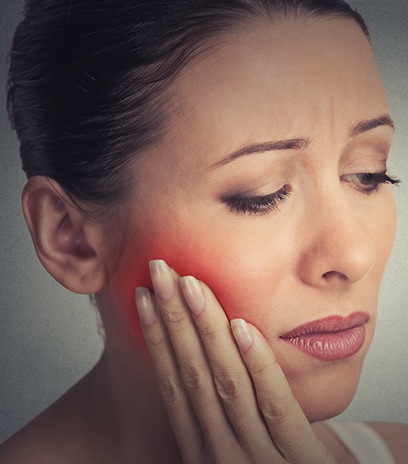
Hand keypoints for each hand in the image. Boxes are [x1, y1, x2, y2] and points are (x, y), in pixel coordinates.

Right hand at [135, 259, 335, 463]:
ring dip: (206, 329)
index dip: (156, 337)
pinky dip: (257, 364)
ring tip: (191, 284)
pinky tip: (242, 327)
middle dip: (173, 317)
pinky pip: (276, 405)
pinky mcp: (299, 460)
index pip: (172, 382)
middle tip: (160, 270)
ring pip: (226, 382)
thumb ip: (214, 413)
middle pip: (192, 373)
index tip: (145, 296)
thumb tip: (191, 360)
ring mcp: (257, 457)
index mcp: (200, 447)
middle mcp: (219, 452)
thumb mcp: (231, 445)